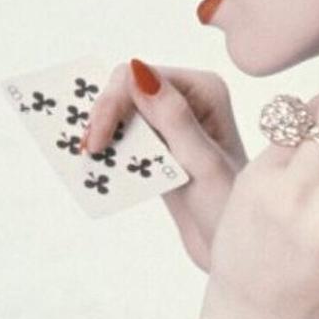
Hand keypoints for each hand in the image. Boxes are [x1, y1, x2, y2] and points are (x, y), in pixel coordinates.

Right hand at [85, 62, 248, 272]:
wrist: (233, 245)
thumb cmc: (228, 206)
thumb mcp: (202, 162)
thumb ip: (174, 118)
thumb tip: (138, 73)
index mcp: (205, 90)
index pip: (141, 76)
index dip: (111, 102)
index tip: (96, 141)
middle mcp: (189, 97)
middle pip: (126, 89)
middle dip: (103, 117)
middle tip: (86, 151)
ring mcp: (172, 119)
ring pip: (122, 112)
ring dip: (103, 131)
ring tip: (88, 157)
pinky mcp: (160, 143)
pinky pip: (126, 135)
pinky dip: (111, 147)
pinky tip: (99, 162)